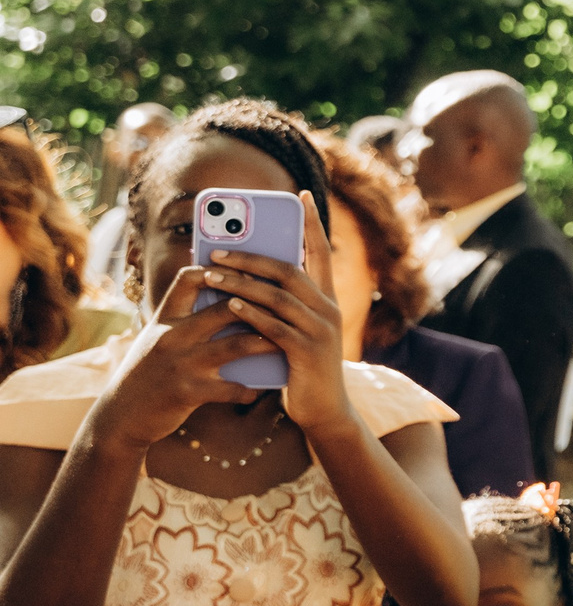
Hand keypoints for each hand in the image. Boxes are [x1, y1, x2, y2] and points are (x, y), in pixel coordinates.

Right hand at [85, 272, 280, 450]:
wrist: (120, 415)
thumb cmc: (146, 373)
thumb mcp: (157, 340)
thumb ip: (184, 321)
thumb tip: (228, 302)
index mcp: (164, 318)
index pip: (190, 279)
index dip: (221, 271)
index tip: (249, 271)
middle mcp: (173, 336)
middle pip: (225, 309)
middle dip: (260, 305)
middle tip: (289, 306)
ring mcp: (182, 364)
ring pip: (237, 345)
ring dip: (268, 343)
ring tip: (287, 342)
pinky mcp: (188, 393)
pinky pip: (232, 389)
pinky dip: (251, 389)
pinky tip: (263, 389)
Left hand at [198, 192, 356, 436]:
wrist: (323, 411)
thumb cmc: (302, 368)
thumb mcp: (296, 330)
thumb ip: (280, 305)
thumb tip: (242, 279)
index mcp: (326, 298)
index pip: (321, 251)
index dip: (312, 222)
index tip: (300, 194)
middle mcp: (328, 308)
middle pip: (289, 269)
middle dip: (251, 254)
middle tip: (217, 247)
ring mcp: (320, 329)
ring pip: (277, 295)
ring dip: (241, 281)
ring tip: (212, 273)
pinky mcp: (307, 351)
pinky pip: (274, 325)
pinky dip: (250, 313)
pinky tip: (229, 305)